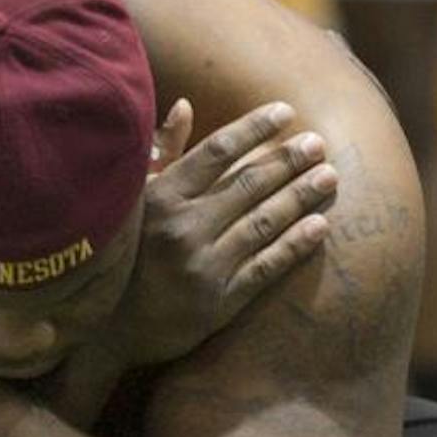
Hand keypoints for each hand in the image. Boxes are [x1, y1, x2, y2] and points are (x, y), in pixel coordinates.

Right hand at [111, 99, 337, 367]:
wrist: (108, 331)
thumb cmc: (121, 255)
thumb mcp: (132, 200)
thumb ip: (162, 154)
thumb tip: (186, 106)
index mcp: (159, 197)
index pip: (216, 152)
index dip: (254, 129)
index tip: (285, 113)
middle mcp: (182, 228)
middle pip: (248, 184)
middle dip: (288, 160)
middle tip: (318, 143)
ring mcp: (203, 266)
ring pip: (264, 222)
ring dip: (300, 196)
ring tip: (328, 176)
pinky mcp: (219, 302)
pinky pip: (267, 266)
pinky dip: (296, 244)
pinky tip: (320, 226)